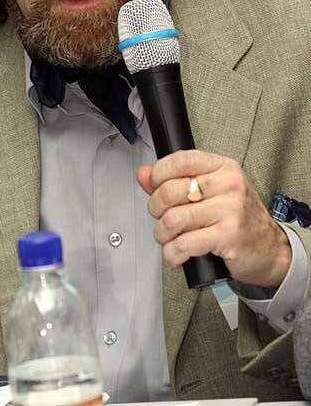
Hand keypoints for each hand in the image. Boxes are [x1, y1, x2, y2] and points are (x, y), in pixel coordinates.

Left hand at [137, 150, 291, 287]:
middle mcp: (228, 184)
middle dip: (156, 209)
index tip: (155, 187)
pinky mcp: (227, 236)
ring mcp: (229, 210)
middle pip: (169, 191)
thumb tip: (143, 173)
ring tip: (169, 238)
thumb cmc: (238, 218)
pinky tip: (177, 254)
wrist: (271, 249)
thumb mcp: (211, 192)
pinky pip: (183, 244)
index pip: (179, 160)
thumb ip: (173, 180)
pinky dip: (172, 253)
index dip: (158, 175)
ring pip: (172, 219)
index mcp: (222, 167)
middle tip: (162, 217)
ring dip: (163, 234)